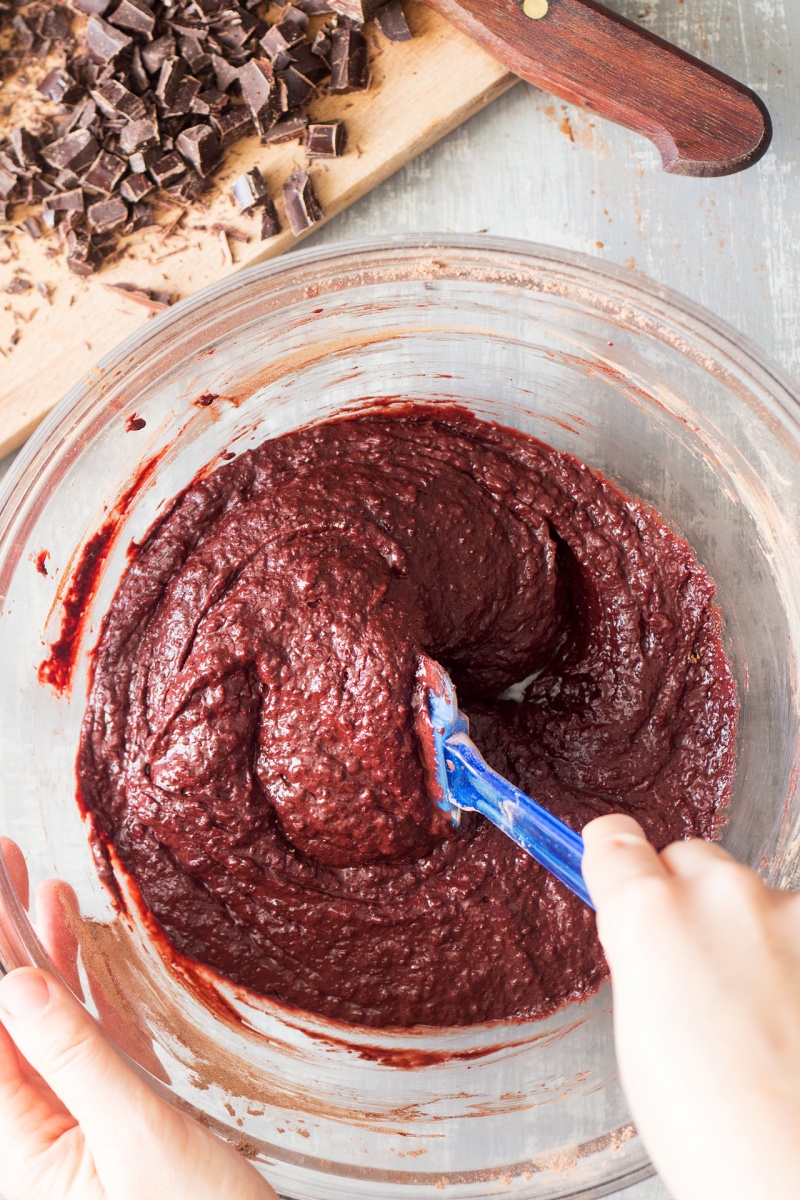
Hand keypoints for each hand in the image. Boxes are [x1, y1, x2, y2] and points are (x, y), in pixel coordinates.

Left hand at [0, 838, 277, 1199]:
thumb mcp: (135, 1137)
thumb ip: (75, 1059)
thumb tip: (18, 988)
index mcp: (22, 1154)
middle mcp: (38, 1140)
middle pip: (7, 1025)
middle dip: (3, 946)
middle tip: (6, 864)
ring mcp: (78, 1127)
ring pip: (47, 1026)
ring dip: (42, 958)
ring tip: (42, 888)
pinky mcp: (119, 1119)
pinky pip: (90, 1043)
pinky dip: (86, 992)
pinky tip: (82, 948)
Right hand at [582, 815, 799, 1199]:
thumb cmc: (716, 1132)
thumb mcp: (640, 1038)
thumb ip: (644, 960)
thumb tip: (652, 934)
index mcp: (649, 916)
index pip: (613, 841)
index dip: (615, 857)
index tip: (619, 861)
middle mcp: (720, 895)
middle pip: (691, 860)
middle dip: (689, 898)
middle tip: (701, 974)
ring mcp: (790, 912)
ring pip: (756, 900)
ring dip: (755, 937)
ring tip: (763, 1021)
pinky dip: (798, 964)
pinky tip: (796, 1023)